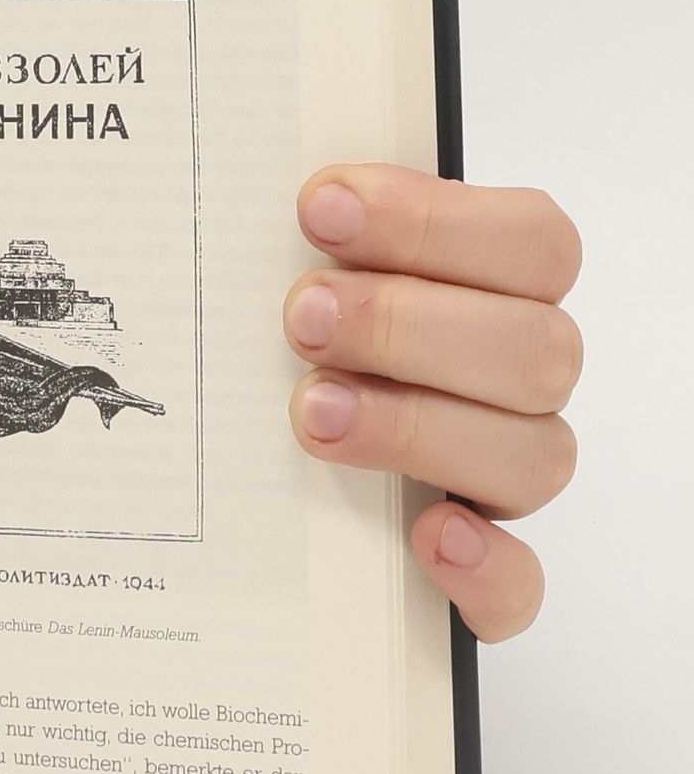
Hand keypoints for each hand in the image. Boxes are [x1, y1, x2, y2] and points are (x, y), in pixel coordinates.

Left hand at [284, 164, 580, 642]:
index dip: (434, 219)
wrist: (239, 499)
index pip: (532, 243)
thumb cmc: (273, 352)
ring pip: (533, 456)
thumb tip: (256, 188)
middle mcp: (512, 387)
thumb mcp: (280, 284)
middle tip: (301, 316)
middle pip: (535, 348)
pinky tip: (428, 535)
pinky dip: (485, 566)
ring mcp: (499, 482)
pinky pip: (519, 586)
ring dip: (418, 426)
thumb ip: (294, 244)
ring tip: (312, 411)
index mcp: (493, 295)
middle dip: (408, 323)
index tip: (318, 208)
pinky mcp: (479, 577)